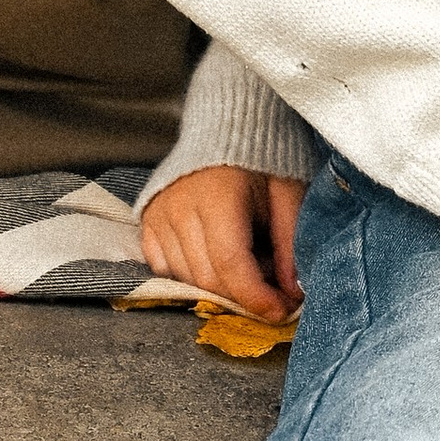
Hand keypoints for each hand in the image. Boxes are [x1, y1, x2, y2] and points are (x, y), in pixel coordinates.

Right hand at [138, 165, 306, 318]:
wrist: (227, 128)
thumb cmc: (261, 160)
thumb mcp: (287, 192)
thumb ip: (290, 243)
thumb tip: (292, 293)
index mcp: (216, 195)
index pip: (230, 262)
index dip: (255, 296)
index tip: (280, 312)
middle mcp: (179, 207)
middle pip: (207, 277)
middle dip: (243, 295)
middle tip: (273, 290)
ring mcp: (158, 214)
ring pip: (186, 278)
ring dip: (219, 287)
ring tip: (248, 266)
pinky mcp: (147, 222)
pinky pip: (164, 270)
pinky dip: (191, 277)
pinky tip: (215, 263)